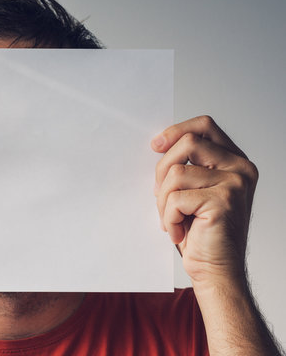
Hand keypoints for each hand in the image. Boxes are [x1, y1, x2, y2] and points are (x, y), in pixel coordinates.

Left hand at [152, 115, 257, 288]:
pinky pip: (176, 198)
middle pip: (187, 143)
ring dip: (163, 201)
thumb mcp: (193, 191)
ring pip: (176, 173)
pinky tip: (179, 232)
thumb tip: (160, 144)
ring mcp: (235, 183)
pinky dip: (169, 218)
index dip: (176, 131)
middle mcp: (241, 168)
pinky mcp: (223, 201)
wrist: (216, 270)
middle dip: (162, 170)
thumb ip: (186, 166)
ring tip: (171, 220)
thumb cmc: (201, 232)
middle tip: (159, 196)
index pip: (204, 126)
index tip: (155, 145)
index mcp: (235, 161)